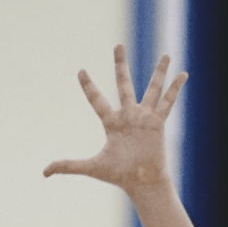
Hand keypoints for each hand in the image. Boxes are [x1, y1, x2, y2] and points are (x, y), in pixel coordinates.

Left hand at [43, 44, 185, 194]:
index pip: (97, 99)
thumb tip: (44, 172)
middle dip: (120, 65)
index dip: (88, 86)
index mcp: (111, 122)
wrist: (140, 181)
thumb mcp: (91, 167)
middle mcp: (128, 115)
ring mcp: (144, 117)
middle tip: (118, 45)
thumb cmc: (118, 175)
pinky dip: (176, 88)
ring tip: (166, 55)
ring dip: (159, 72)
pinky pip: (168, 102)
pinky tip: (183, 74)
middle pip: (123, 83)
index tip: (81, 71)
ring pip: (152, 88)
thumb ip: (68, 166)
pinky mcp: (158, 122)